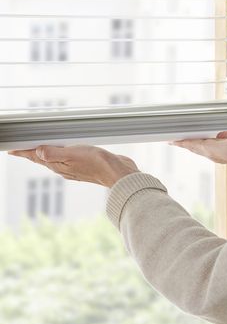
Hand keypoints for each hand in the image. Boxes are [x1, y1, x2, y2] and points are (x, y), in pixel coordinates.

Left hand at [8, 145, 139, 187]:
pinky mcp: (85, 166)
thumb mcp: (74, 155)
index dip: (24, 152)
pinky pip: (68, 159)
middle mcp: (65, 169)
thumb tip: (37, 151)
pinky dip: (61, 155)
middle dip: (32, 154)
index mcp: (59, 166)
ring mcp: (75, 168)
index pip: (37, 157)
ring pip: (56, 160)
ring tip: (39, 150)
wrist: (118, 174)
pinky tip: (65, 152)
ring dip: (46, 154)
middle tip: (21, 149)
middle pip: (44, 159)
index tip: (12, 150)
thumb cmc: (98, 164)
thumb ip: (55, 153)